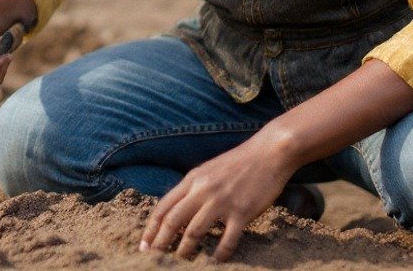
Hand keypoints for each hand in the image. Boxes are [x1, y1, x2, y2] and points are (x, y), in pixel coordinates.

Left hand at [138, 139, 294, 261]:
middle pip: (172, 221)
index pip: (163, 207)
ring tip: (179, 263)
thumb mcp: (208, 170)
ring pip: (194, 231)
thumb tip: (176, 211)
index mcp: (192, 180)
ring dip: (184, 250)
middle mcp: (202, 190)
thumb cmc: (239, 163)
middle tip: (153, 258)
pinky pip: (227, 240)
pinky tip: (216, 261)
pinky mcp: (242, 212)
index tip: (143, 245)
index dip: (150, 229)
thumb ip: (192, 189)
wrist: (269, 152)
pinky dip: (219, 254)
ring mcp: (222, 201)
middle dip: (160, 243)